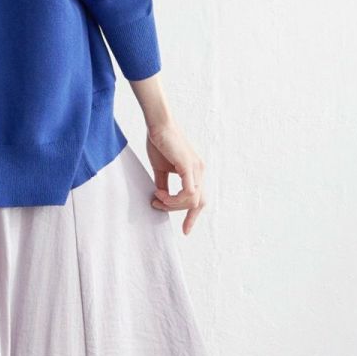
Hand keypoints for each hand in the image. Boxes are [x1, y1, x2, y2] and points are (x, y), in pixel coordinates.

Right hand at [145, 120, 206, 235]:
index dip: (192, 216)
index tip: (185, 230)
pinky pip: (189, 192)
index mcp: (195, 172)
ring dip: (172, 204)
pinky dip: (174, 198)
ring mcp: (196, 169)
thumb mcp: (161, 169)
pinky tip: (160, 193)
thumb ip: (163, 184)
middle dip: (180, 212)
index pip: (200, 199)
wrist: (158, 125)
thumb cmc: (159, 142)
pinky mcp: (189, 166)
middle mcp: (200, 171)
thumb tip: (161, 199)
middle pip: (197, 203)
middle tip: (158, 206)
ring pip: (192, 200)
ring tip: (157, 197)